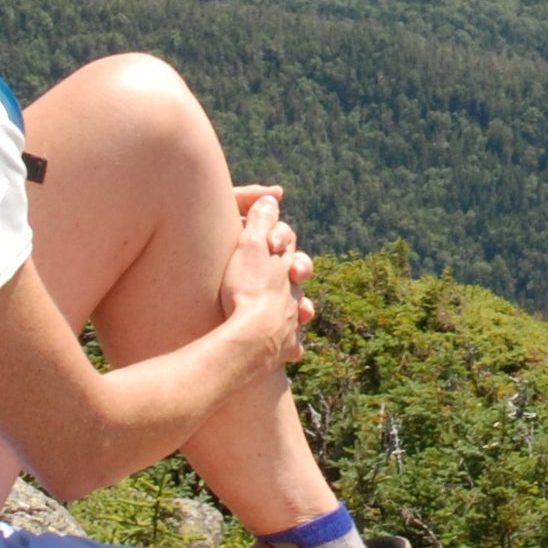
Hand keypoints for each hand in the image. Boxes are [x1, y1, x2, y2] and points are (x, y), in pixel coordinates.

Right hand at [213, 192, 309, 382]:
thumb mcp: (249, 245)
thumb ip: (260, 220)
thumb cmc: (247, 287)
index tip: (272, 241)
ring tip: (300, 312)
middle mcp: (292, 295)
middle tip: (292, 272)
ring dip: (299, 310)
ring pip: (300, 311)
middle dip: (297, 272)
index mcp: (284, 269)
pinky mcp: (284, 350)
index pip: (289, 247)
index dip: (282, 239)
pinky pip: (292, 347)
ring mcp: (290, 323)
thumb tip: (273, 196)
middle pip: (298, 279)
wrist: (254, 336)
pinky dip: (291, 346)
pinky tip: (292, 351)